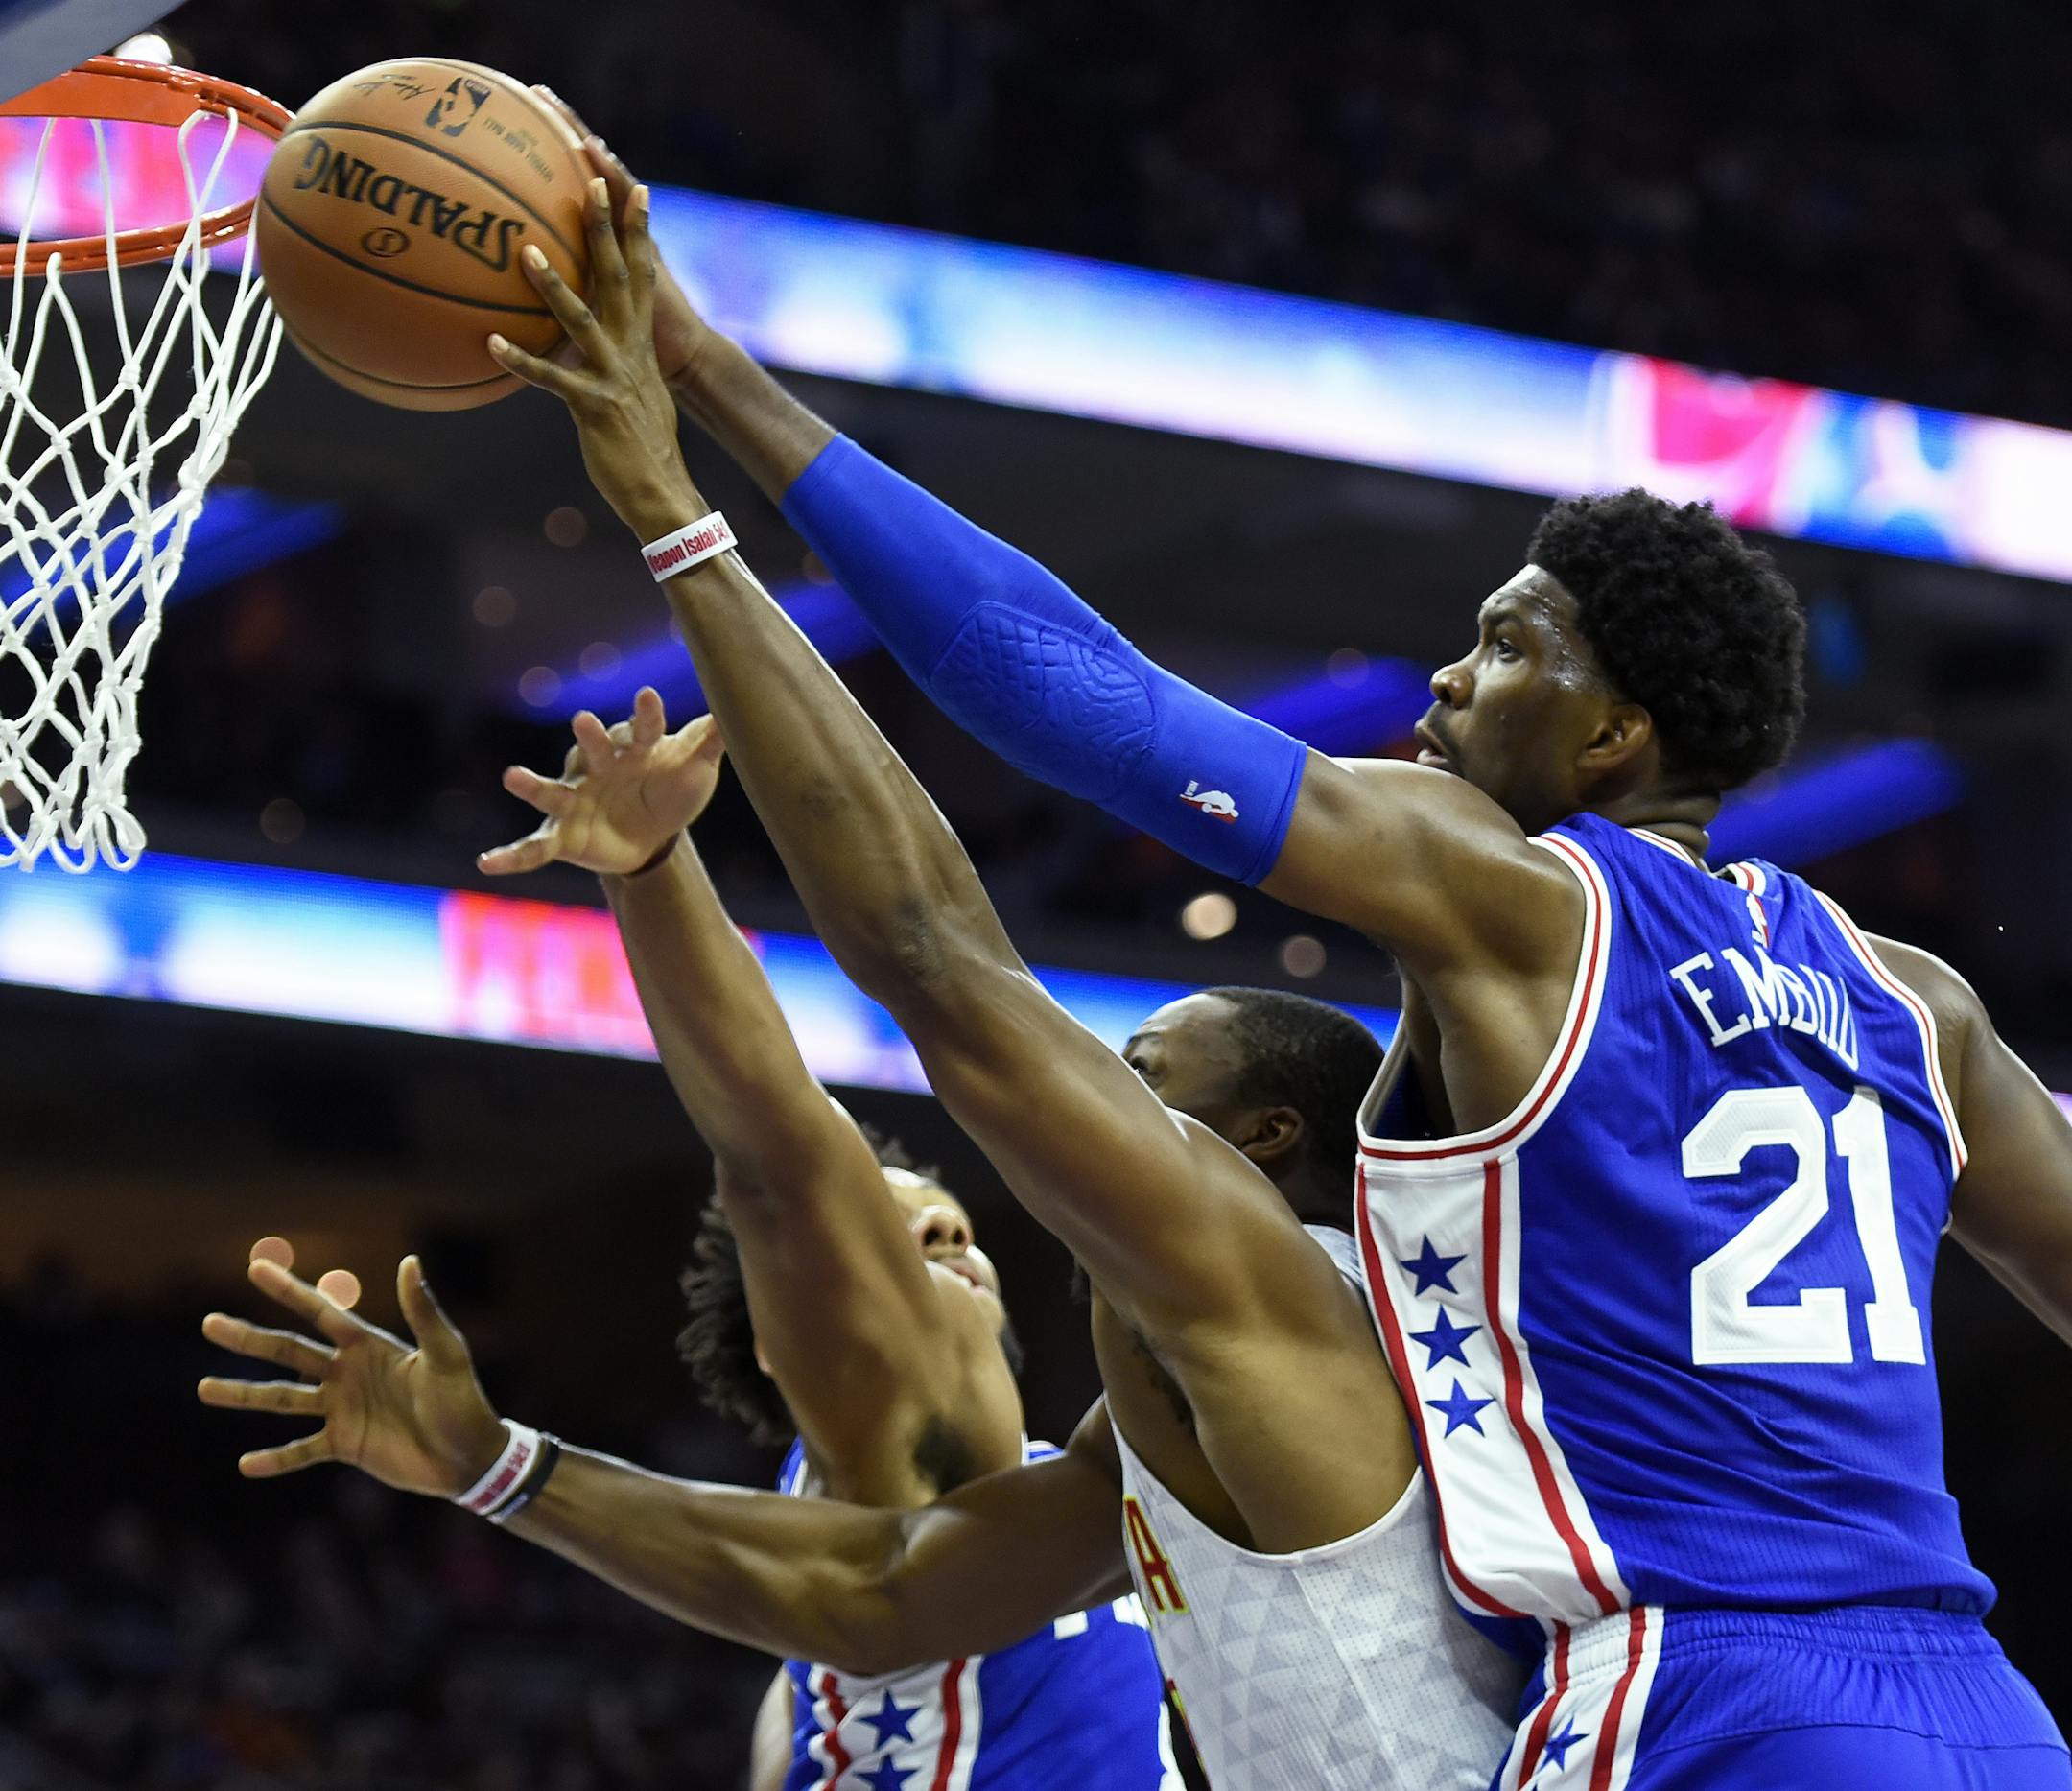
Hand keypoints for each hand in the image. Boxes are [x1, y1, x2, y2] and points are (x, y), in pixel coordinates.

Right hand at [199, 1243, 506, 1496]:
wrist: (470, 1456)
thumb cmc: (464, 1399)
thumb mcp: (445, 1353)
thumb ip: (423, 1312)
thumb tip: (409, 1261)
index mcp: (369, 1346)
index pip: (322, 1312)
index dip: (289, 1290)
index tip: (256, 1268)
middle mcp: (348, 1373)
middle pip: (289, 1351)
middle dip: (249, 1339)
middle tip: (209, 1323)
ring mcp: (342, 1409)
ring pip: (283, 1399)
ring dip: (245, 1395)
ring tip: (205, 1387)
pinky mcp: (344, 1445)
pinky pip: (301, 1451)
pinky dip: (276, 1459)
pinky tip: (246, 1464)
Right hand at [479, 687, 726, 877]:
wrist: (652, 838)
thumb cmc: (672, 791)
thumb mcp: (696, 770)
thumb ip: (709, 743)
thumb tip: (734, 712)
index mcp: (635, 749)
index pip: (644, 729)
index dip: (646, 715)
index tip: (649, 697)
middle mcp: (598, 768)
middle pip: (593, 749)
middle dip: (589, 736)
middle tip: (584, 721)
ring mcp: (575, 800)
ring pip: (551, 790)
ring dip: (532, 785)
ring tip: (511, 777)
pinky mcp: (561, 834)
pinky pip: (533, 846)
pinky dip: (511, 855)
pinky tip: (486, 863)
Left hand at [490, 177, 700, 539]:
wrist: (664, 492)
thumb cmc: (643, 449)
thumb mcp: (635, 397)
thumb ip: (614, 366)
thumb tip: (590, 354)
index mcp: (642, 346)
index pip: (643, 277)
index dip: (641, 232)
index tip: (637, 189)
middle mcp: (631, 352)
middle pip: (619, 280)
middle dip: (606, 230)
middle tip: (591, 183)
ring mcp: (614, 377)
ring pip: (582, 321)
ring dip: (553, 286)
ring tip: (524, 253)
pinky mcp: (595, 406)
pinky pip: (552, 379)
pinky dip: (522, 362)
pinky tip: (491, 345)